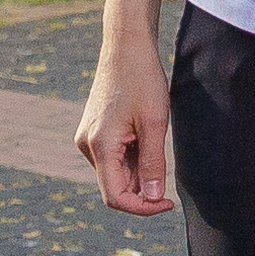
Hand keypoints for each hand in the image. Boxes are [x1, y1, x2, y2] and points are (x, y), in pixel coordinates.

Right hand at [74, 31, 173, 216]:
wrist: (126, 47)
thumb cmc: (142, 80)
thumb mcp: (154, 123)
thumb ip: (153, 164)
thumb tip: (153, 198)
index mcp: (100, 146)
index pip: (116, 197)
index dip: (143, 208)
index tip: (167, 203)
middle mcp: (87, 146)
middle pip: (115, 186)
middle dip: (142, 185)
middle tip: (164, 160)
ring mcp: (88, 139)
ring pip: (115, 173)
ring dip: (138, 169)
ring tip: (152, 137)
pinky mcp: (93, 132)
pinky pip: (113, 158)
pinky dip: (132, 157)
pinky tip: (143, 133)